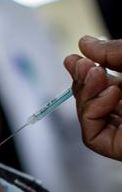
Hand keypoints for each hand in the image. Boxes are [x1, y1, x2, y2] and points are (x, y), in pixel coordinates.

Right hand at [64, 36, 121, 159]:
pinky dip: (91, 113)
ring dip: (87, 93)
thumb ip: (113, 52)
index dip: (85, 71)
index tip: (75, 58)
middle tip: (83, 65)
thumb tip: (84, 43)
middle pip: (90, 99)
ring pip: (87, 116)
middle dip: (82, 80)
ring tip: (99, 75)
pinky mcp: (119, 148)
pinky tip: (110, 96)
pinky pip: (91, 136)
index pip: (103, 85)